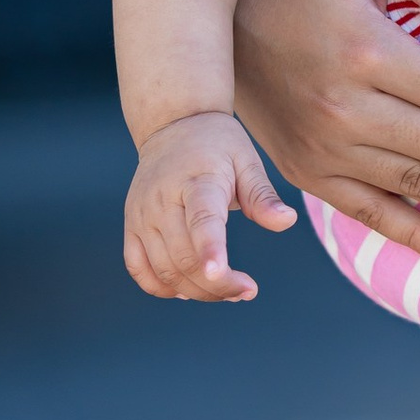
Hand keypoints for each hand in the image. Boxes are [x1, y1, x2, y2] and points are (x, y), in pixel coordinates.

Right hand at [124, 110, 295, 301]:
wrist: (173, 126)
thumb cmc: (218, 144)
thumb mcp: (247, 160)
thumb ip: (262, 196)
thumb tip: (287, 221)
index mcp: (197, 180)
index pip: (201, 220)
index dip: (210, 249)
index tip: (219, 273)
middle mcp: (162, 201)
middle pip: (183, 256)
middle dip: (216, 284)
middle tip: (247, 291)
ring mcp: (142, 216)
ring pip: (163, 269)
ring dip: (196, 290)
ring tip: (229, 293)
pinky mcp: (132, 227)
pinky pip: (138, 269)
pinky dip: (161, 287)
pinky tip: (189, 291)